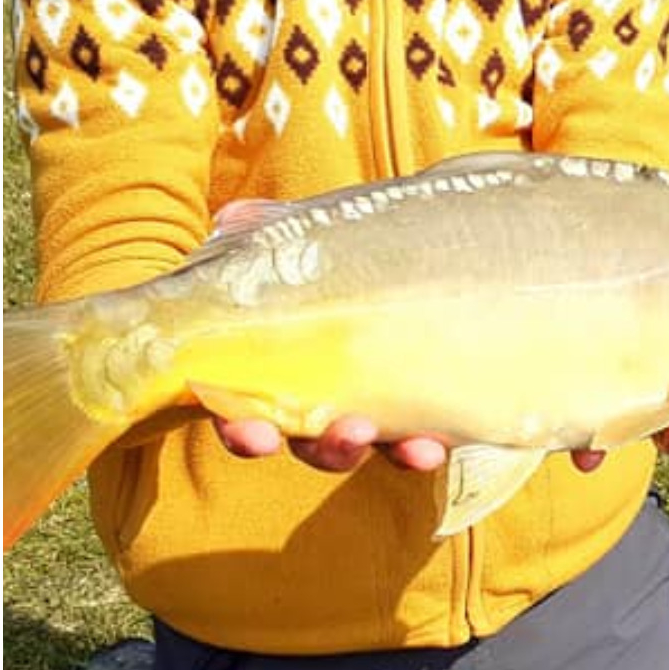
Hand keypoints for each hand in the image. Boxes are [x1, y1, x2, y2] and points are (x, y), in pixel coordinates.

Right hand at [204, 200, 448, 471]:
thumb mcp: (301, 236)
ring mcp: (370, 407)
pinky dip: (423, 449)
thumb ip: (266, 232)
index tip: (255, 433)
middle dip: (326, 447)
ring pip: (367, 446)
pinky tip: (436, 444)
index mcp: (274, 365)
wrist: (426, 245)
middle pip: (310, 442)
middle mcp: (319, 398)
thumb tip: (232, 219)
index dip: (242, 430)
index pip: (243, 409)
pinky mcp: (417, 410)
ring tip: (412, 445)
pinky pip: (416, 441)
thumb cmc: (337, 252)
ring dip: (384, 450)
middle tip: (349, 434)